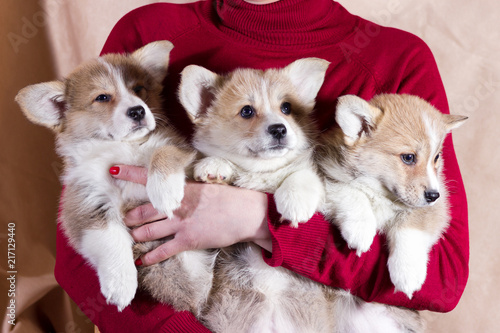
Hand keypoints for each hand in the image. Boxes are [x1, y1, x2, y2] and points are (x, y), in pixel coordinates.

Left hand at [110, 165, 270, 265]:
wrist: (246, 214)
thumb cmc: (230, 199)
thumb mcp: (206, 188)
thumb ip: (188, 191)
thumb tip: (177, 192)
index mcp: (182, 189)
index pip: (151, 178)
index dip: (130, 174)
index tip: (114, 170)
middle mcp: (177, 205)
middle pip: (144, 211)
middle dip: (131, 216)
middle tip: (123, 219)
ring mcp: (181, 224)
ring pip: (149, 231)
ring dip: (137, 235)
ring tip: (131, 237)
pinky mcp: (188, 240)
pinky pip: (164, 251)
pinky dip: (150, 257)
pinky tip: (141, 260)